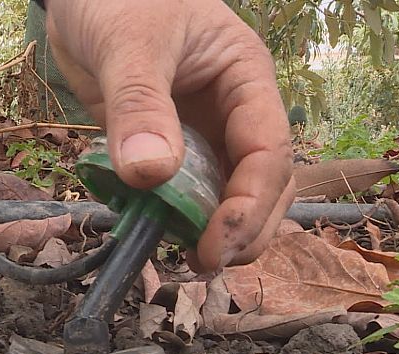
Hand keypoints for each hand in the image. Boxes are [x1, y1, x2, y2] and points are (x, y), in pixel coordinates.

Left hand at [44, 0, 294, 271]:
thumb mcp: (130, 45)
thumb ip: (140, 106)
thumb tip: (151, 174)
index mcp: (245, 78)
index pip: (267, 150)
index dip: (249, 204)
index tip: (217, 242)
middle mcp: (231, 112)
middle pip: (261, 183)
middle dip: (242, 228)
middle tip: (206, 263)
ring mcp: (199, 132)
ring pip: (224, 194)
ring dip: (211, 230)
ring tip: (185, 259)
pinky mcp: (166, 147)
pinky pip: (180, 192)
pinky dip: (173, 217)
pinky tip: (156, 235)